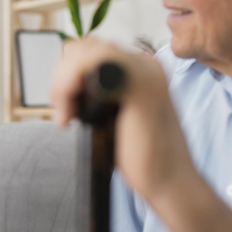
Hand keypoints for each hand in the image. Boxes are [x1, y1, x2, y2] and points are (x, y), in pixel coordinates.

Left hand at [50, 38, 193, 199]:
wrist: (170, 184)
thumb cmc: (140, 156)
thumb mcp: (109, 115)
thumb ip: (95, 92)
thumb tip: (64, 83)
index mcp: (139, 68)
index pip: (89, 50)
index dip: (67, 74)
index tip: (65, 108)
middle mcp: (144, 64)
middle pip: (83, 47)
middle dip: (62, 78)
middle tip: (64, 113)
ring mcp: (144, 72)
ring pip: (84, 52)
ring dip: (63, 84)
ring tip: (67, 116)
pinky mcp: (140, 86)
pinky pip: (92, 64)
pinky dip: (68, 86)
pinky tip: (71, 116)